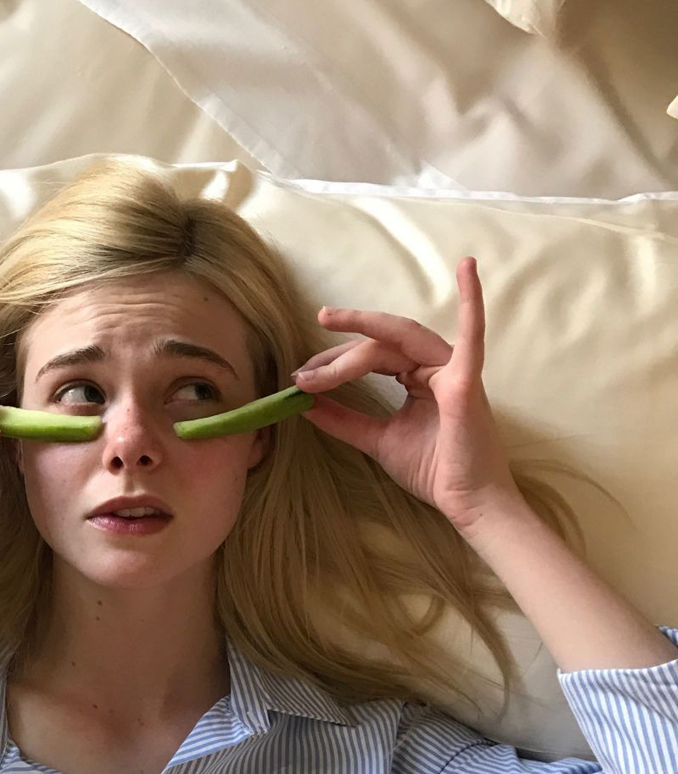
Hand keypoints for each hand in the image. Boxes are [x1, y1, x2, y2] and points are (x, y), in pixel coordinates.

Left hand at [293, 257, 520, 529]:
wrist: (467, 503)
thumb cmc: (434, 470)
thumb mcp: (377, 440)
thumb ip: (344, 420)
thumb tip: (305, 403)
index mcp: (418, 377)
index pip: (371, 356)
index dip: (334, 364)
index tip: (301, 378)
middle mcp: (436, 366)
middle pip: (380, 345)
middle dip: (338, 354)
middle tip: (303, 369)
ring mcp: (454, 370)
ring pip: (399, 341)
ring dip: (361, 333)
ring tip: (327, 319)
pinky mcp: (466, 381)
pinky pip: (472, 335)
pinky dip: (472, 301)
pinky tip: (466, 269)